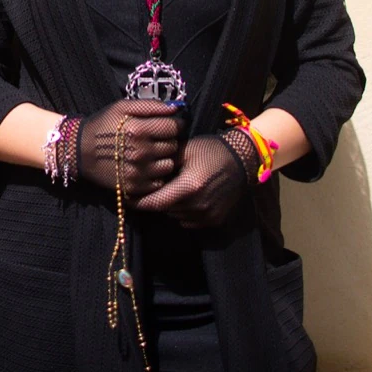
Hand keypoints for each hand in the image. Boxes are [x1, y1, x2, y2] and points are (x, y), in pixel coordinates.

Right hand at [76, 99, 184, 197]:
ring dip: (164, 158)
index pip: (174, 127)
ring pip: (169, 165)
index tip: (168, 124)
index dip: (174, 124)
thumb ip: (151, 105)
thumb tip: (176, 108)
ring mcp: (138, 172)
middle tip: (156, 139)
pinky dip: (155, 174)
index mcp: (138, 129)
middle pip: (173, 146)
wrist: (79, 151)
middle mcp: (140, 152)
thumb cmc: (103, 125)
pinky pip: (159, 181)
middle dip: (168, 140)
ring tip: (151, 153)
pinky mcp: (134, 187)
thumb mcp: (122, 107)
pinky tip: (145, 166)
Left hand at [135, 132, 253, 227]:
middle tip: (151, 188)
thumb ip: (163, 163)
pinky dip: (183, 212)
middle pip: (164, 210)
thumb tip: (141, 172)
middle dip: (156, 200)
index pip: (156, 202)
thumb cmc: (211, 150)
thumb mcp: (185, 150)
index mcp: (189, 187)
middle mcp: (198, 205)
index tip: (127, 198)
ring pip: (176, 216)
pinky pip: (189, 221)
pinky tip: (186, 196)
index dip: (139, 202)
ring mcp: (208, 215)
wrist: (243, 160)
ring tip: (171, 189)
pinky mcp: (215, 220)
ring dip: (170, 206)